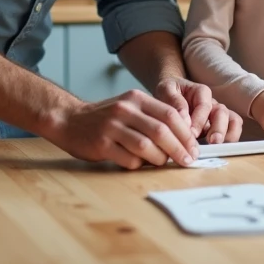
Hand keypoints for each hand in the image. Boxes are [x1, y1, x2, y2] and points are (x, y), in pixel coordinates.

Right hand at [53, 89, 198, 168]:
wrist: (69, 120)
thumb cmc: (105, 118)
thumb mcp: (129, 108)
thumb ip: (152, 118)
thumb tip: (182, 138)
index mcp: (136, 98)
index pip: (170, 114)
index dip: (185, 133)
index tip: (194, 148)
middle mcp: (125, 109)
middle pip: (161, 131)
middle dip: (179, 148)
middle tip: (187, 160)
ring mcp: (112, 127)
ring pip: (146, 146)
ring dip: (160, 159)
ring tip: (164, 163)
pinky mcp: (101, 144)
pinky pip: (128, 159)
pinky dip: (138, 165)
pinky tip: (139, 164)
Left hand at [154, 76, 241, 144]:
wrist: (170, 94)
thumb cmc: (169, 91)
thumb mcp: (166, 90)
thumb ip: (174, 101)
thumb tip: (185, 120)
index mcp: (201, 92)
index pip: (204, 106)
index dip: (199, 120)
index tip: (191, 133)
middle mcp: (212, 103)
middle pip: (223, 113)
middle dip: (219, 128)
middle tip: (212, 141)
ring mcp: (217, 115)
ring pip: (233, 121)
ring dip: (228, 135)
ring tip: (218, 146)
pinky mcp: (219, 126)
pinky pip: (233, 130)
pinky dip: (230, 139)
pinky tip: (219, 149)